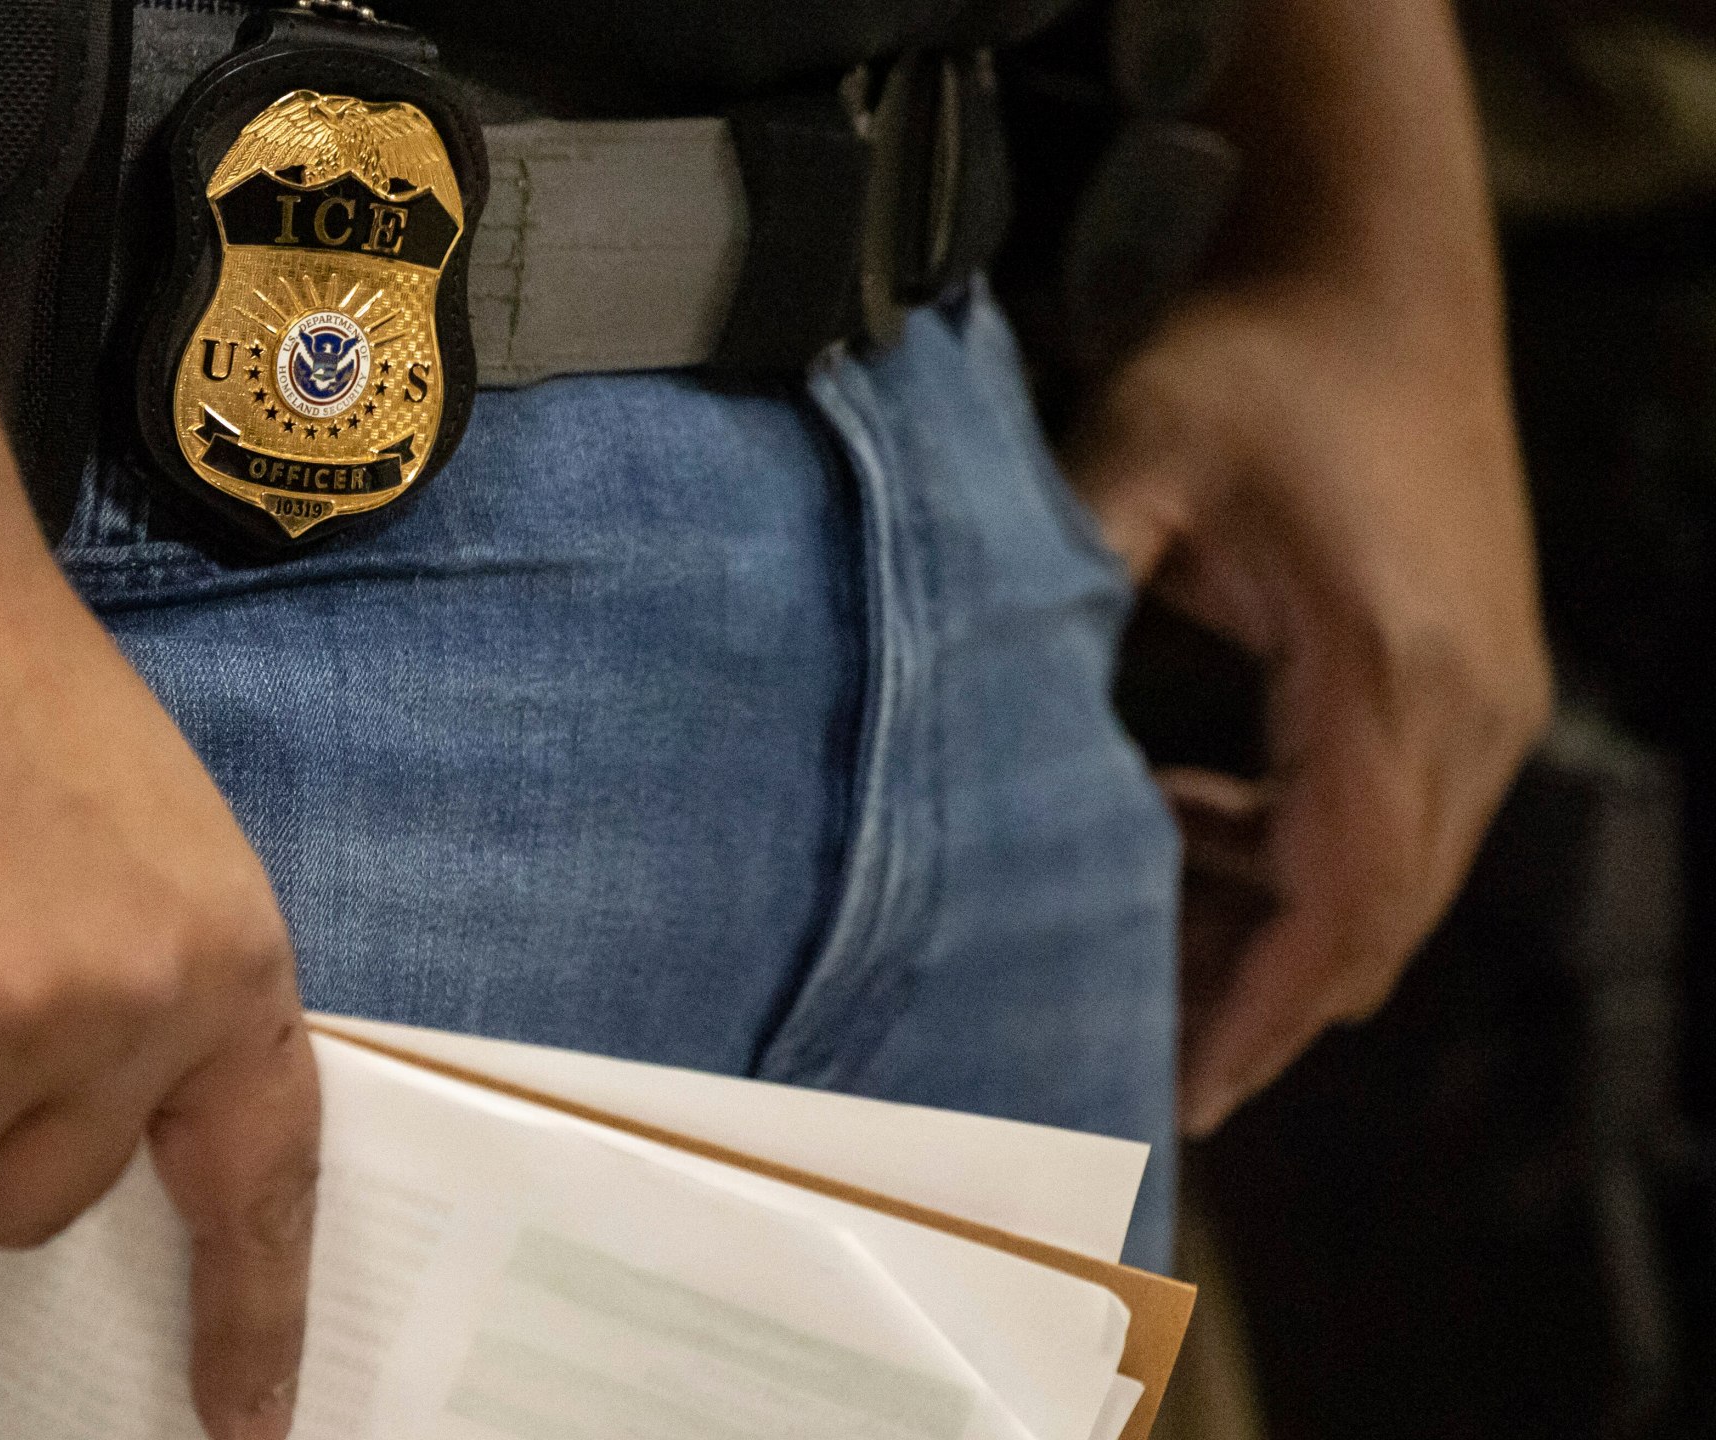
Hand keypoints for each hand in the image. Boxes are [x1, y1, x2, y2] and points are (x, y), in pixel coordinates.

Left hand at [1071, 279, 1549, 1135]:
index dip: (1254, 1011)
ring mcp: (1484, 693)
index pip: (1335, 898)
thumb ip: (1050, 592)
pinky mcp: (1467, 674)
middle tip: (1130, 1055)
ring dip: (1269, 923)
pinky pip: (1391, 816)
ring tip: (1131, 940)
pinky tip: (1180, 821)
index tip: (1180, 1097)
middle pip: (1372, 919)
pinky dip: (1293, 852)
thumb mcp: (1128, 458)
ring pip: (1387, 879)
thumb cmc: (1252, 357)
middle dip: (1254, 997)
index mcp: (1387, 670)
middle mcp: (1467, 703)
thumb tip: (958, 719)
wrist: (1375, 264)